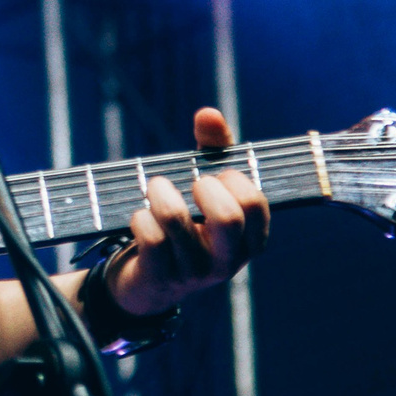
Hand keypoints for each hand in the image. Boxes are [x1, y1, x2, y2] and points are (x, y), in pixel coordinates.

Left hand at [105, 107, 269, 316]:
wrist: (147, 282)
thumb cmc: (186, 225)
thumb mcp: (204, 188)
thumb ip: (213, 149)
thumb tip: (209, 113)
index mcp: (248, 239)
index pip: (255, 206)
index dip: (234, 180)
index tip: (216, 175)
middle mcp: (227, 261)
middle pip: (229, 218)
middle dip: (205, 187)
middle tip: (192, 183)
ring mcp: (194, 273)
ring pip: (178, 222)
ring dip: (161, 194)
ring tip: (156, 187)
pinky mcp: (160, 278)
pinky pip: (150, 239)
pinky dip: (141, 218)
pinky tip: (139, 216)